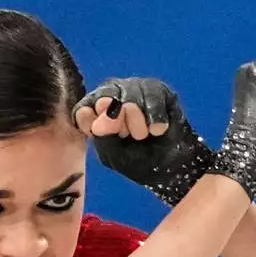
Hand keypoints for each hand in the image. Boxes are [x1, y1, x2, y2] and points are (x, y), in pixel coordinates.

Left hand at [72, 77, 214, 206]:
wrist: (172, 167)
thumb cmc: (139, 161)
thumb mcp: (114, 155)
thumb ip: (104, 132)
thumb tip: (103, 104)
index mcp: (96, 114)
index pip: (83, 108)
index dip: (89, 118)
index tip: (97, 131)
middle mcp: (113, 96)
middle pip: (105, 97)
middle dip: (115, 120)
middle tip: (126, 135)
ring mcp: (136, 90)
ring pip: (129, 95)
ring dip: (137, 121)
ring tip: (144, 136)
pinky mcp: (159, 90)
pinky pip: (153, 96)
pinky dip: (154, 117)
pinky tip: (157, 130)